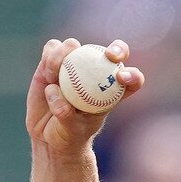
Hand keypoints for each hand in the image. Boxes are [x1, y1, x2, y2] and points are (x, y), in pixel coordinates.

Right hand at [26, 38, 144, 156]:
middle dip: (118, 49)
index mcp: (111, 93)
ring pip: (74, 46)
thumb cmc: (68, 135)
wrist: (47, 134)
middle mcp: (95, 74)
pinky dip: (49, 56)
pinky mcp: (52, 62)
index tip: (122, 78)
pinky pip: (52, 48)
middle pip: (114, 52)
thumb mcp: (70, 131)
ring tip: (53, 77)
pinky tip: (47, 74)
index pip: (132, 79)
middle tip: (109, 56)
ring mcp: (74, 65)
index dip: (133, 75)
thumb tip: (56, 92)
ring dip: (64, 54)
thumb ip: (65, 114)